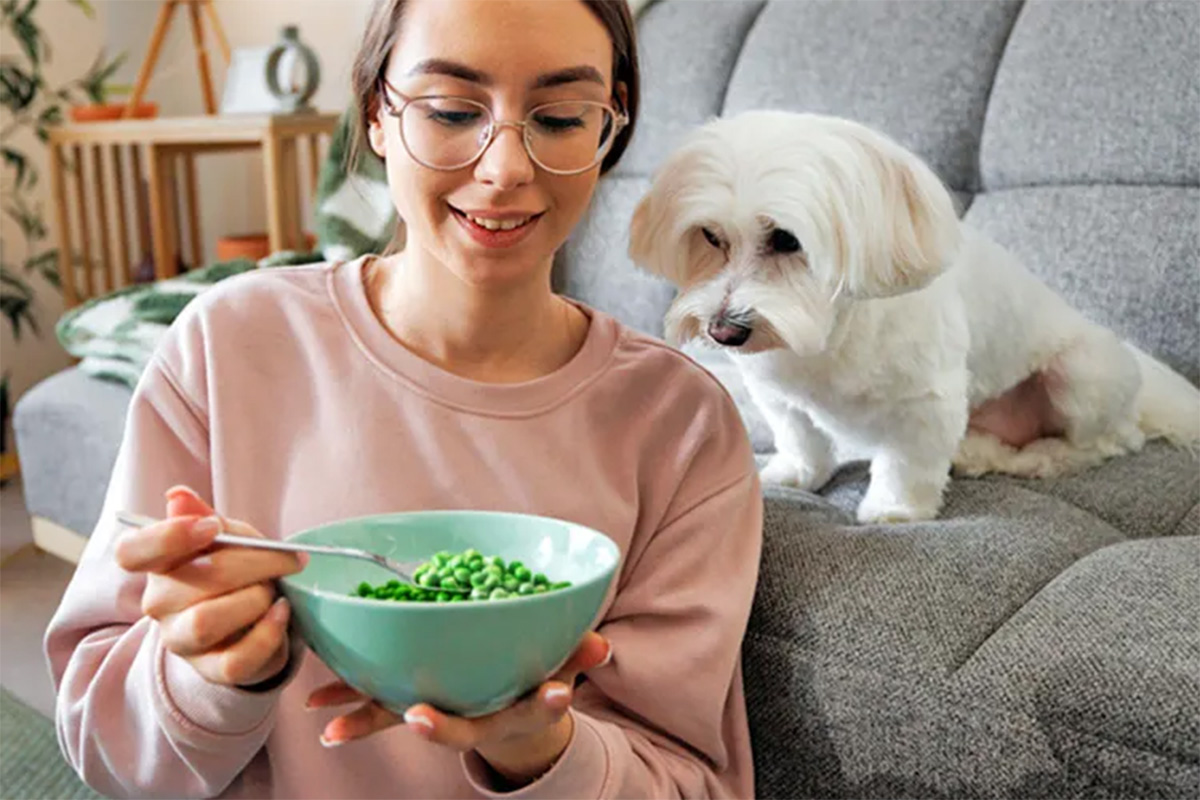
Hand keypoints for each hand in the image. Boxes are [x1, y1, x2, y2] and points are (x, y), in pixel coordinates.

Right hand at [114, 485, 306, 687]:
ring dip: (255, 599)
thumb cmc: (239, 570)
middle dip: (254, 564)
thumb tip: (178, 495)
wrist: (259, 618)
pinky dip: (267, 633)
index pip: (132, 553)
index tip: (211, 527)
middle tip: (287, 559)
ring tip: (274, 590)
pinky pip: (236, 660)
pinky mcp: (211, 670)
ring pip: (207, 621)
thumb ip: (204, 517)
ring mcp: (181, 641)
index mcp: (159, 565)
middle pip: (195, 581)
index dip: (167, 537)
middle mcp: (159, 605)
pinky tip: (281, 613)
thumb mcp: (228, 537)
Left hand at [307, 632, 611, 784]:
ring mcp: (436, 710)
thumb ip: (578, 657)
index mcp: (505, 711)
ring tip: (330, 724)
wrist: (505, 710)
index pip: (517, 711)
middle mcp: (467, 717)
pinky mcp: (411, 699)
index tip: (548, 694)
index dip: (529, 704)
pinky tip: (318, 703)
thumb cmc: (532, 683)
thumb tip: (603, 647)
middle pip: (449, 725)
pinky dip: (350, 699)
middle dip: (433, 724)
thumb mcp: (559, 669)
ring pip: (399, 717)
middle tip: (416, 717)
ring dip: (365, 720)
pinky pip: (378, 701)